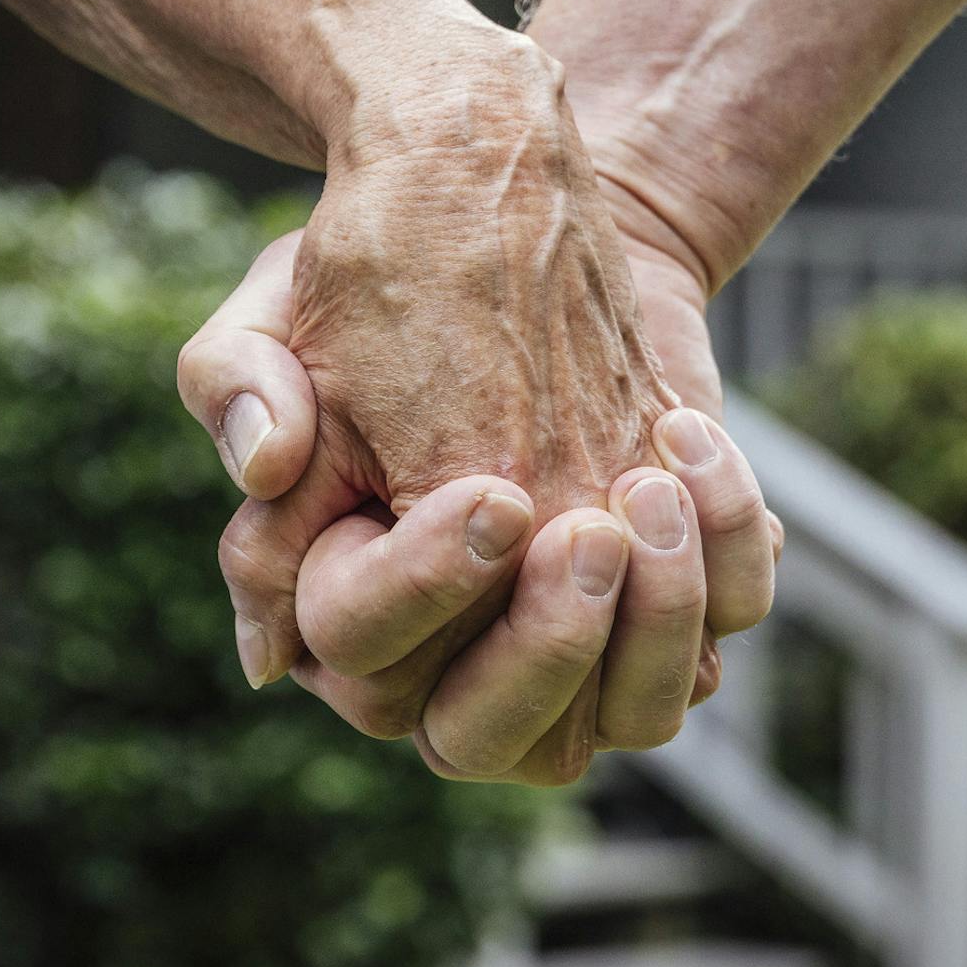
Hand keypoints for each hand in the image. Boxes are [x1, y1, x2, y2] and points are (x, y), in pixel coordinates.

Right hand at [179, 120, 779, 783]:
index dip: (422, 592)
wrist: (516, 229)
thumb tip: (268, 470)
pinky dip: (729, 562)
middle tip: (587, 529)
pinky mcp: (660, 594)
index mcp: (332, 602)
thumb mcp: (281, 304)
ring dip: (654, 626)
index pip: (365, 657)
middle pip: (488, 736)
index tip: (492, 493)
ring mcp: (565, 636)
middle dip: (548, 645)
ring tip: (652, 491)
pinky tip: (691, 451)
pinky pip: (718, 636)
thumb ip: (238, 380)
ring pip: (624, 719)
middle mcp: (448, 651)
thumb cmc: (383, 284)